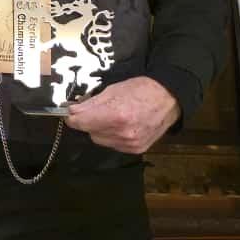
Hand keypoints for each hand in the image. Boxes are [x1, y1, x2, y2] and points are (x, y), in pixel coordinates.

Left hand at [64, 77, 178, 154]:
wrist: (169, 99)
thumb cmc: (141, 89)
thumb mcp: (113, 90)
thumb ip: (91, 103)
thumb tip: (72, 111)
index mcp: (116, 115)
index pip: (81, 123)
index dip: (73, 117)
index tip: (71, 112)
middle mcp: (123, 133)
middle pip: (90, 133)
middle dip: (89, 122)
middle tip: (97, 111)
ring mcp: (130, 144)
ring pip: (100, 140)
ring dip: (100, 130)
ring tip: (113, 117)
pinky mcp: (136, 150)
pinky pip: (113, 145)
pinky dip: (112, 136)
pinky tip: (122, 126)